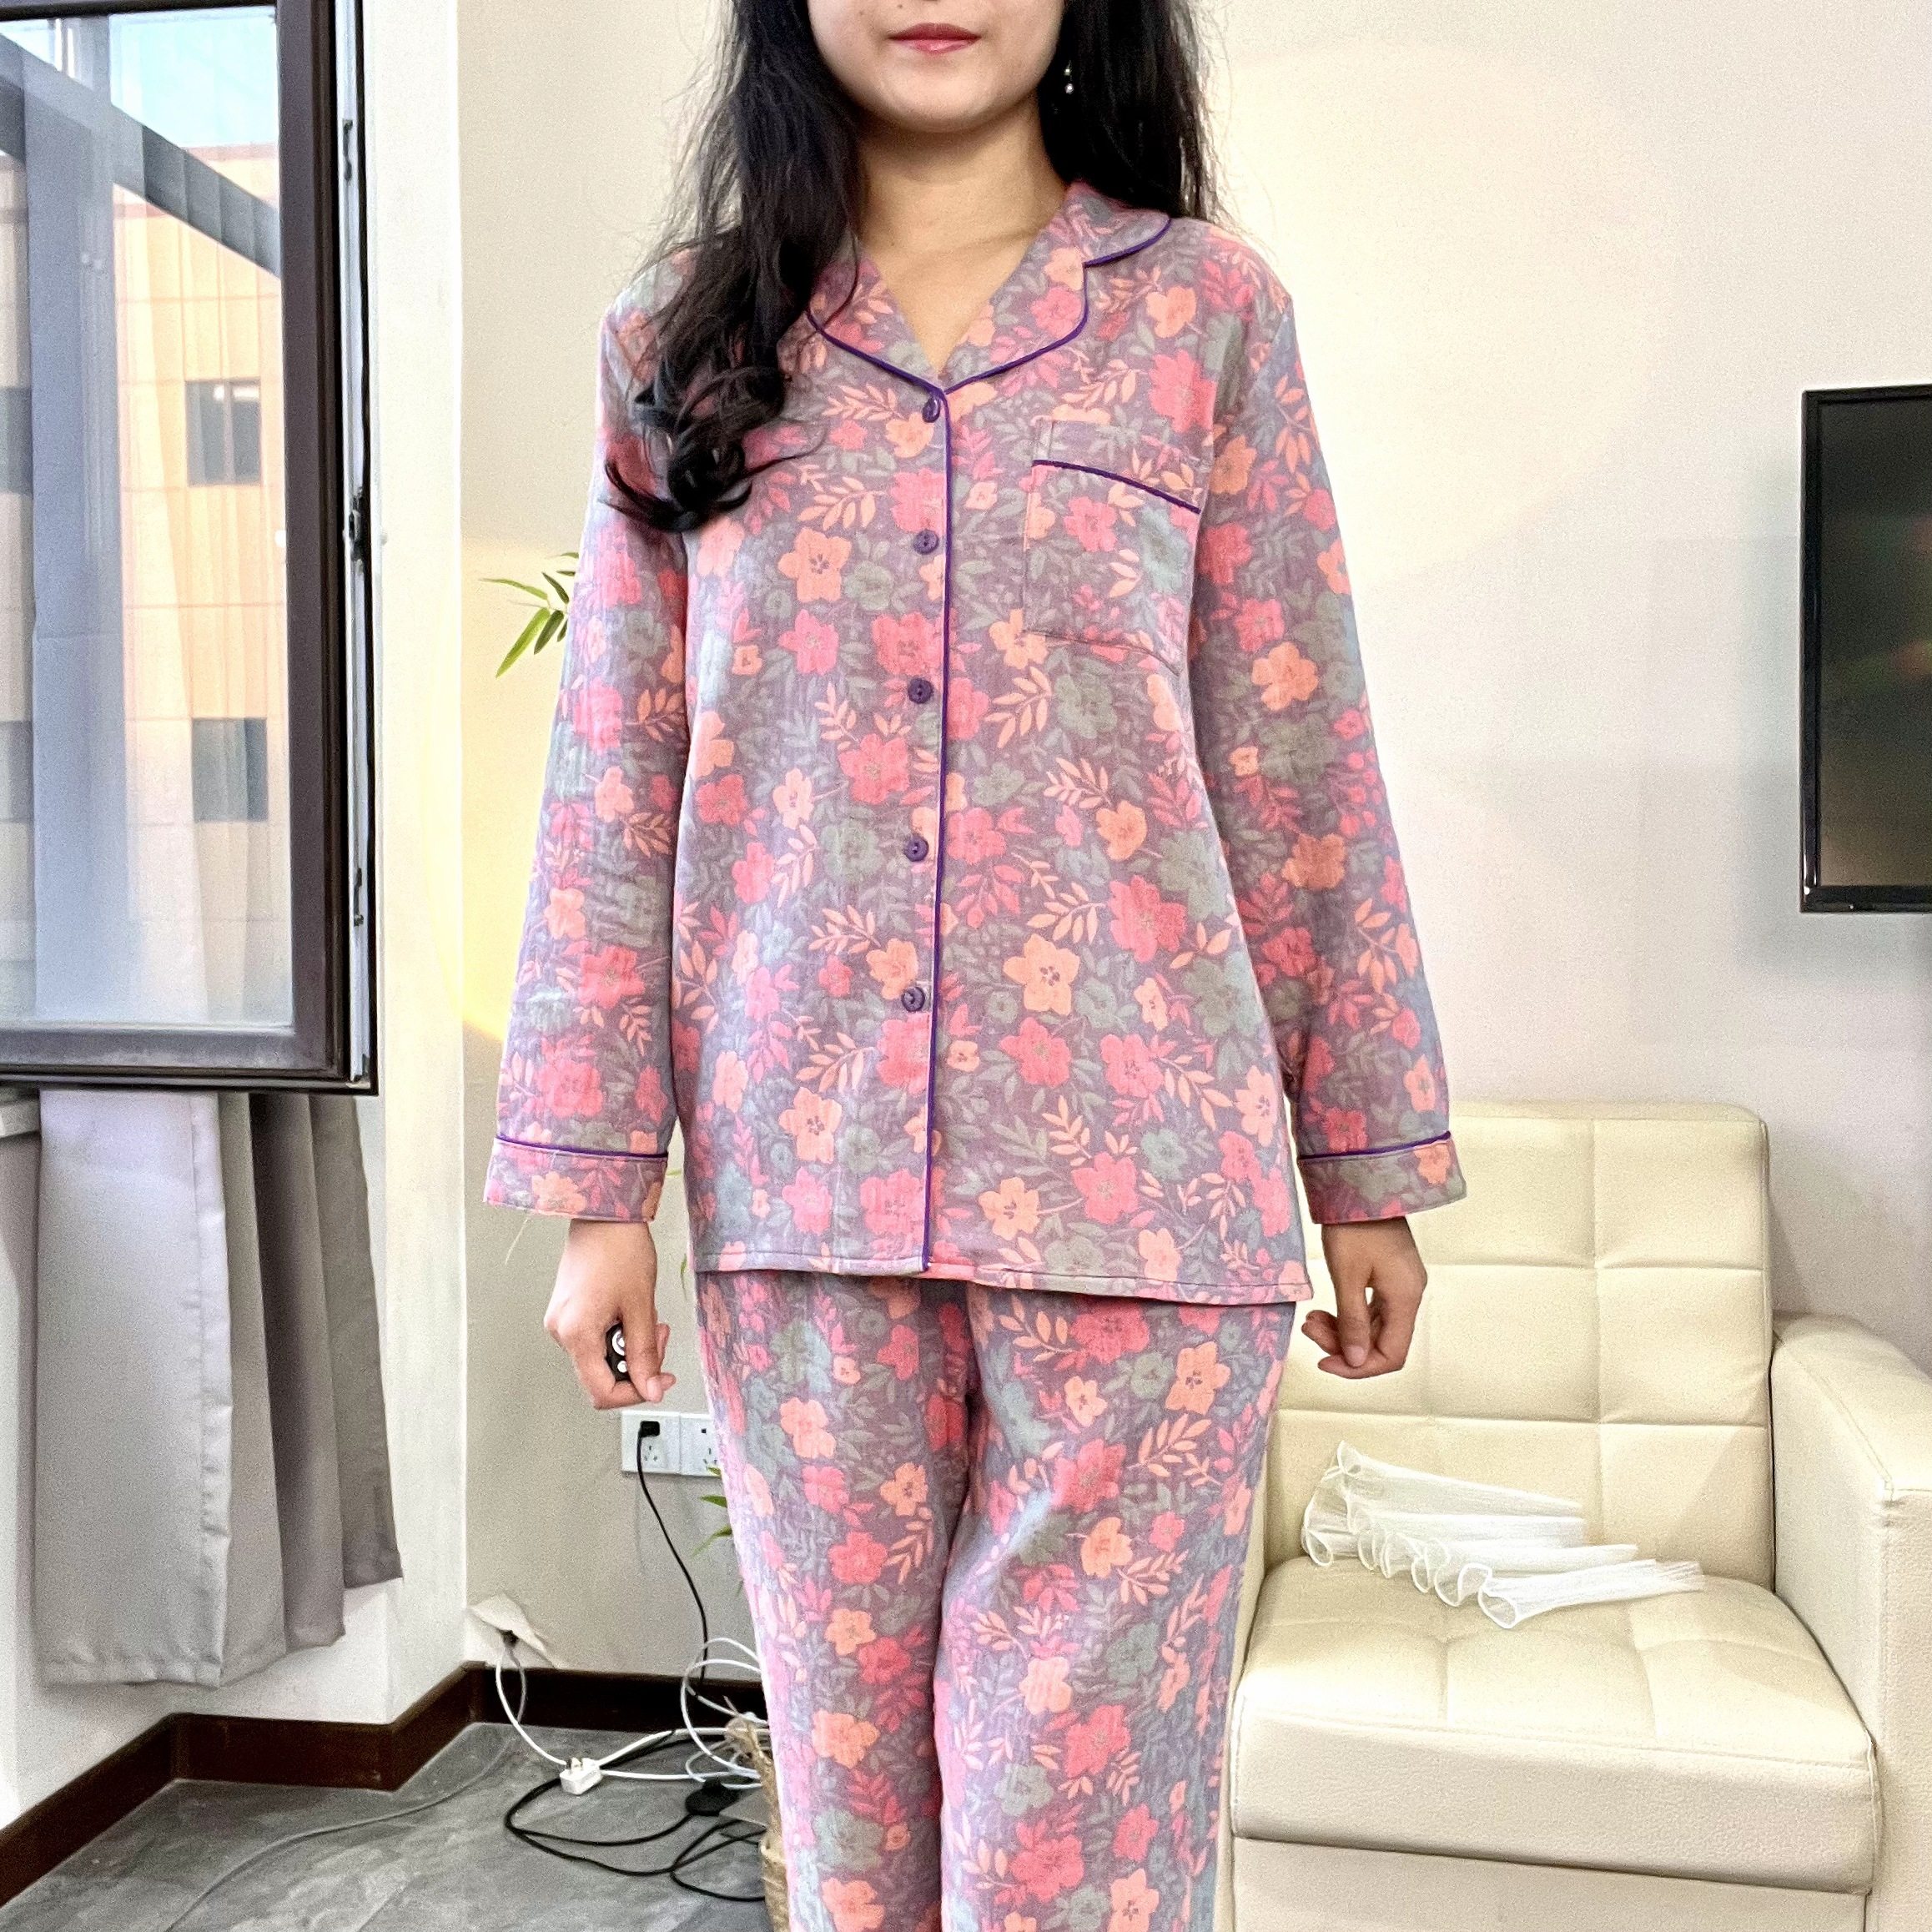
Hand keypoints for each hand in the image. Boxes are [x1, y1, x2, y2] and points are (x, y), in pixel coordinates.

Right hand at [544, 1219, 674, 1408]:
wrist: (604, 1214)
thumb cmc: (620, 1249)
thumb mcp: (641, 1306)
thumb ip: (645, 1354)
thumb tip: (651, 1390)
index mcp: (576, 1334)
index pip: (602, 1392)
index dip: (635, 1393)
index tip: (660, 1380)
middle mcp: (561, 1331)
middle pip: (601, 1375)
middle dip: (636, 1363)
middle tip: (659, 1335)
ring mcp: (561, 1321)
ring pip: (600, 1357)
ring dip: (629, 1345)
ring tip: (646, 1315)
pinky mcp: (567, 1311)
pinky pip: (594, 1338)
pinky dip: (618, 1332)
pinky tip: (631, 1309)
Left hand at [1302, 1217, 1426, 1378]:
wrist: (1361, 1184)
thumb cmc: (1353, 1224)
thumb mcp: (1346, 1275)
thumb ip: (1352, 1322)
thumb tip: (1355, 1361)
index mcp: (1405, 1298)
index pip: (1392, 1355)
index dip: (1359, 1368)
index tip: (1325, 1363)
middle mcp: (1408, 1295)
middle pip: (1380, 1342)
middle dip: (1342, 1345)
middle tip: (1308, 1330)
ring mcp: (1399, 1285)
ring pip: (1372, 1327)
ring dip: (1341, 1330)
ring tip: (1310, 1320)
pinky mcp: (1388, 1276)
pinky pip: (1370, 1309)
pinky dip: (1346, 1314)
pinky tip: (1322, 1312)